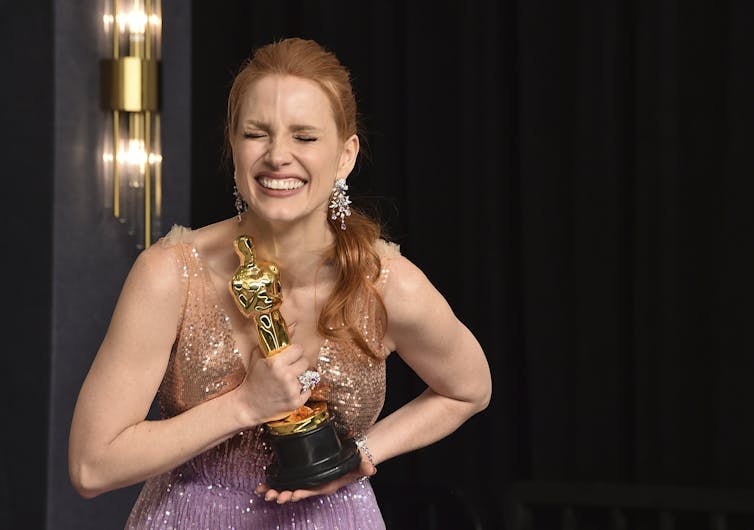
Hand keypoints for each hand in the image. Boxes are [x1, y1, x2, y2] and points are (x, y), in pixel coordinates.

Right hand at [236, 341, 311, 424]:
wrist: (248, 405)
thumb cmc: (253, 378)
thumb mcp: (259, 356)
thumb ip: (276, 340)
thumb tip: (294, 325)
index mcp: (276, 363)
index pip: (299, 349)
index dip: (294, 351)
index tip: (289, 355)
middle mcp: (285, 376)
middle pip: (305, 362)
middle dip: (298, 364)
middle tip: (288, 368)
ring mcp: (291, 390)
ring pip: (307, 376)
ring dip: (299, 377)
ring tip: (287, 381)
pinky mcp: (295, 402)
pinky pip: (308, 390)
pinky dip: (301, 390)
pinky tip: (289, 391)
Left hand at [256, 452, 376, 503]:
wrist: (349, 459)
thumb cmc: (352, 463)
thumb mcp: (360, 464)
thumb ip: (364, 467)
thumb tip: (371, 469)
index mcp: (324, 486)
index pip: (312, 490)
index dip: (302, 492)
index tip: (293, 493)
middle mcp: (313, 486)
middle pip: (296, 493)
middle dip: (283, 494)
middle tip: (272, 496)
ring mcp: (305, 482)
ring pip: (287, 489)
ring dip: (274, 491)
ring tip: (262, 492)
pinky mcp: (300, 475)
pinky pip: (284, 481)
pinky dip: (272, 484)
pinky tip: (260, 486)